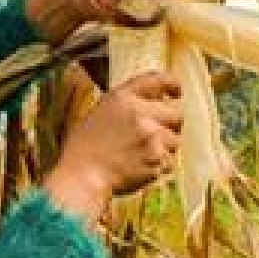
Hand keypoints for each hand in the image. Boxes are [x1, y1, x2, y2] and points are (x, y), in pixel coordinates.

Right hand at [44, 71, 182, 230]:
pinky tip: (139, 168)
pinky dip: (159, 166)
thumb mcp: (98, 113)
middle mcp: (140, 113)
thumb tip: (150, 102)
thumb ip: (125, 105)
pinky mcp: (158, 159)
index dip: (172, 85)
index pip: (158, 80)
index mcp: (123, 98)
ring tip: (141, 155)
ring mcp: (151, 136)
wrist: (82, 177)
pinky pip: (169, 161)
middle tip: (156, 134)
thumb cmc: (83, 148)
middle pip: (176, 113)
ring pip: (175, 140)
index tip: (176, 91)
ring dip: (164, 147)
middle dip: (170, 124)